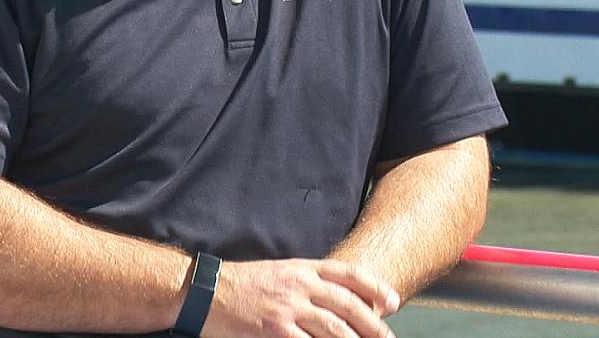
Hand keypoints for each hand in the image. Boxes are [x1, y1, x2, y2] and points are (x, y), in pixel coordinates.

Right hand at [203, 258, 399, 337]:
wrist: (205, 291)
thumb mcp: (280, 272)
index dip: (374, 287)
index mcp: (303, 269)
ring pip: (334, 328)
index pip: (348, 274)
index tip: (393, 302)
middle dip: (373, 324)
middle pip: (348, 304)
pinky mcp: (274, 330)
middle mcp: (300, 285)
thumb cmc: (244, 284)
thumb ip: (308, 281)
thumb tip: (339, 297)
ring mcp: (288, 308)